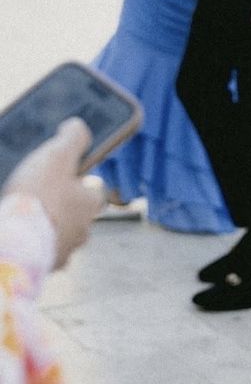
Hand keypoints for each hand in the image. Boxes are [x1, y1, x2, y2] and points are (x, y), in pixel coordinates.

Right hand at [3, 118, 104, 268]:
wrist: (13, 246)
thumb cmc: (39, 197)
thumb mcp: (58, 155)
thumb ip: (72, 138)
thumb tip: (79, 126)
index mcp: (91, 204)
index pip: (94, 190)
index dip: (80, 181)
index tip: (63, 175)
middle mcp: (82, 232)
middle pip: (76, 215)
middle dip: (62, 206)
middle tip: (39, 195)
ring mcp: (61, 253)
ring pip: (57, 235)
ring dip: (45, 226)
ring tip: (23, 215)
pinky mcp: (40, 268)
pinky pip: (38, 252)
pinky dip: (30, 243)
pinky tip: (15, 232)